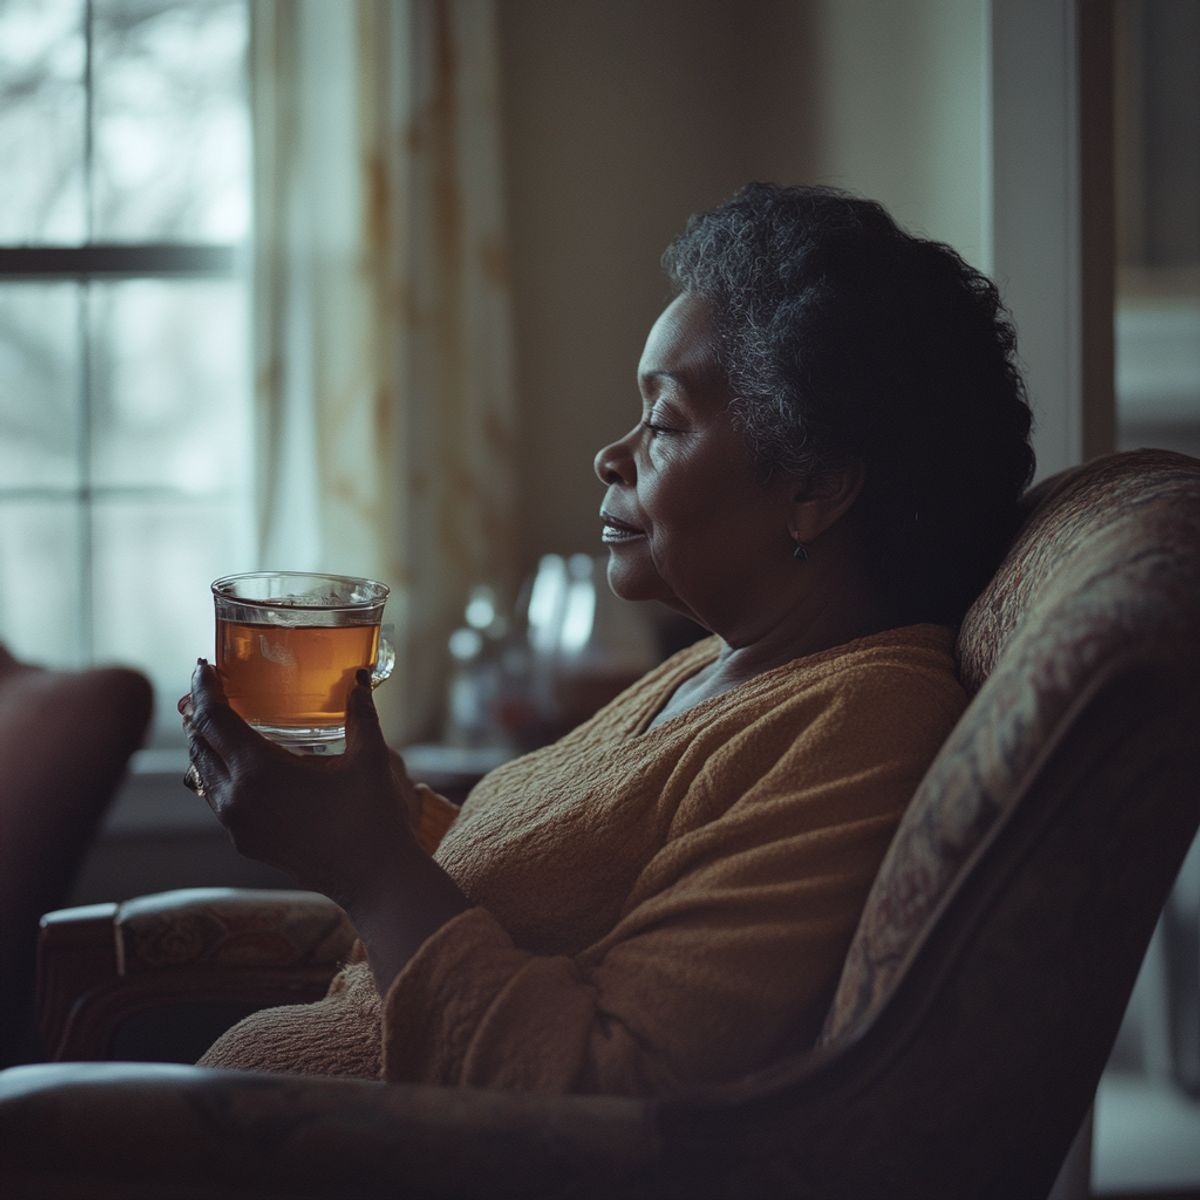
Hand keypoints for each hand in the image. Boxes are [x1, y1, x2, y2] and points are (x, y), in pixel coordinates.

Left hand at [180, 660, 415, 910]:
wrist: (372, 878)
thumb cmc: (372, 816)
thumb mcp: (369, 757)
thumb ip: (360, 712)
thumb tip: (359, 676)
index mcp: (260, 770)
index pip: (213, 720)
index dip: (204, 690)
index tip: (205, 667)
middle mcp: (236, 797)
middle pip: (199, 744)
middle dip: (200, 713)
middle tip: (212, 687)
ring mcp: (237, 824)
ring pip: (202, 774)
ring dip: (206, 744)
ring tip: (220, 721)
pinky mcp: (244, 842)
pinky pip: (217, 798)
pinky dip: (218, 773)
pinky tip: (239, 764)